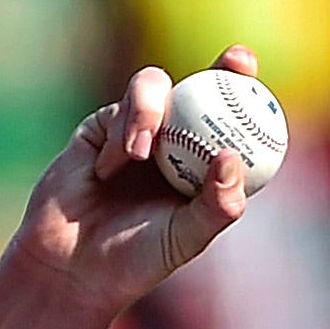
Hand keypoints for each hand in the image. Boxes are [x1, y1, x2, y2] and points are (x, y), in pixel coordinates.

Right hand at [9, 45, 260, 317]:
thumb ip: (215, 203)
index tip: (256, 74)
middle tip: (235, 63)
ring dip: (150, 111)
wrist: (73, 265)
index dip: (248, 95)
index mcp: (203, 167)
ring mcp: (137, 131)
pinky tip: (106, 170)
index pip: (234, 126)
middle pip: (202, 90)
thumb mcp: (185, 238)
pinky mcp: (100, 130)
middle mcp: (175, 143)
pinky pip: (116, 113)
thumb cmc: (135, 259)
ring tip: (141, 153)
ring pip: (155, 88)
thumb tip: (233, 158)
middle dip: (222, 68)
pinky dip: (117, 136)